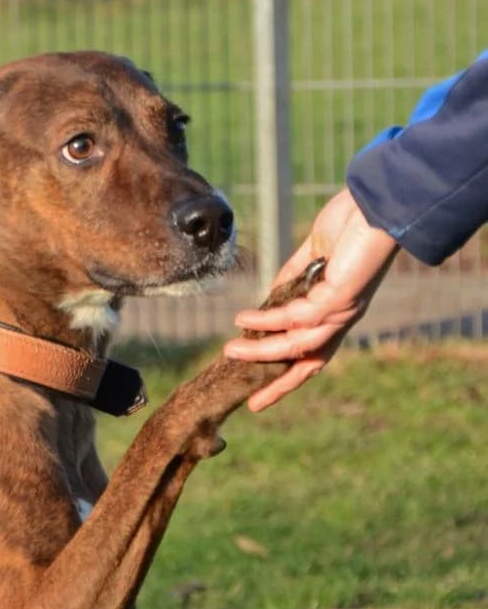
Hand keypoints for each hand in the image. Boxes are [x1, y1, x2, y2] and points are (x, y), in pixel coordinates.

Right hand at [224, 188, 398, 410]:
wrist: (378, 203)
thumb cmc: (352, 222)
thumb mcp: (314, 254)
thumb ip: (292, 278)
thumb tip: (269, 297)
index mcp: (338, 310)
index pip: (312, 351)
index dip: (288, 372)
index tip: (263, 391)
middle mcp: (341, 318)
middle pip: (308, 364)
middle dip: (280, 386)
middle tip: (253, 405)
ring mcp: (340, 311)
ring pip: (296, 345)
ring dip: (261, 352)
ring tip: (230, 351)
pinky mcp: (337, 298)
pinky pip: (294, 318)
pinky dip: (266, 322)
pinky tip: (242, 320)